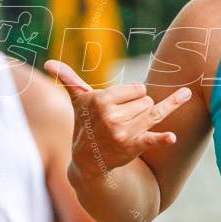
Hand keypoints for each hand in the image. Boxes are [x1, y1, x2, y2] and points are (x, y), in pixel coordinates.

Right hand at [44, 60, 190, 178]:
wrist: (87, 160)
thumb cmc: (86, 124)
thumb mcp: (78, 101)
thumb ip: (68, 78)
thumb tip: (48, 62)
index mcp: (100, 100)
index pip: (138, 88)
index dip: (134, 96)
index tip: (121, 105)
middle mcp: (111, 116)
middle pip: (148, 100)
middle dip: (140, 107)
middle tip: (124, 119)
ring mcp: (122, 132)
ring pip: (154, 113)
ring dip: (151, 116)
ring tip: (142, 120)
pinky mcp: (133, 147)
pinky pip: (152, 139)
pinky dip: (163, 139)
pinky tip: (171, 138)